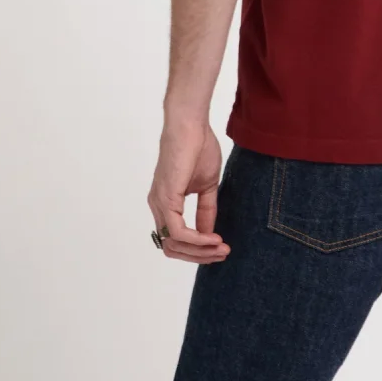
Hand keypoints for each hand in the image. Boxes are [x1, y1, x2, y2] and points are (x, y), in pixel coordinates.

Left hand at [147, 118, 230, 263]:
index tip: (221, 248)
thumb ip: (206, 209)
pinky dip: (197, 239)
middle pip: (173, 248)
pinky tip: (213, 238)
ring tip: (221, 247)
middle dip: (199, 256)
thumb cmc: (199, 146)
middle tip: (223, 253)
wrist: (191, 125)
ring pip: (174, 244)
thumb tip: (209, 233)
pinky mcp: (166, 198)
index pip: (176, 240)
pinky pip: (178, 231)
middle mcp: (158, 206)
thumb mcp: (207, 184)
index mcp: (166, 203)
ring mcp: (160, 203)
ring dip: (199, 251)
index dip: (198, 249)